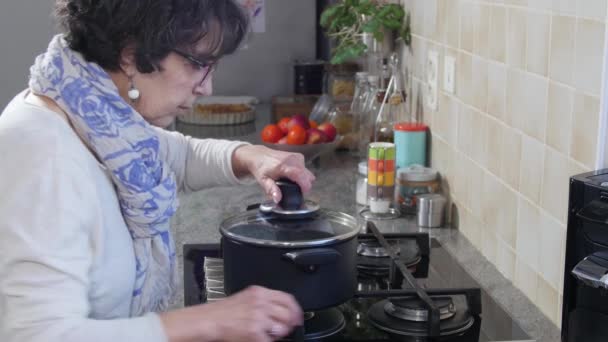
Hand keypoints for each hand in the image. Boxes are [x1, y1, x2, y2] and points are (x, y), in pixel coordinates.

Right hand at [160, 286, 302, 341]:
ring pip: (282, 328)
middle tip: (283, 329)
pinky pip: (269, 340)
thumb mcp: (245, 298)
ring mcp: (259, 318)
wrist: (208, 320)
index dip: (295, 309)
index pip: (287, 298)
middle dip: (288, 324)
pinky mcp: (255, 333)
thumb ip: (263, 301)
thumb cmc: (221, 312)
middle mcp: (261, 303)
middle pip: (288, 314)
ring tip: (268, 334)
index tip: (298, 317)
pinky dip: (266, 341)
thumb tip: (279, 310)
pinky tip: (258, 338)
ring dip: (277, 334)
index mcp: (259, 292)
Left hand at [232, 145, 314, 202]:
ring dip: (303, 179)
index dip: (305, 187)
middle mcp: (292, 159)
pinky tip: (293, 175)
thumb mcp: (263, 180)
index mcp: (283, 165)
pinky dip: (302, 174)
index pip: (301, 176)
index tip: (301, 194)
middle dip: (304, 185)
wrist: (259, 155)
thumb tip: (278, 199)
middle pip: (308, 176)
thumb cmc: (261, 168)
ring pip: (308, 173)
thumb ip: (271, 189)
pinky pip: (306, 168)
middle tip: (294, 189)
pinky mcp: (298, 156)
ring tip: (292, 182)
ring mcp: (296, 156)